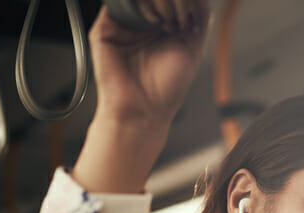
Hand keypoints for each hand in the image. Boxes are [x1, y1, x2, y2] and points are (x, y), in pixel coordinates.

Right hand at [72, 1, 209, 192]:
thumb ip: (199, 17)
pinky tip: (154, 23)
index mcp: (160, 23)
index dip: (185, 1)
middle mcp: (140, 21)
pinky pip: (118, 4)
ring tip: (168, 25)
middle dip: (175, 1)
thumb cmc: (168, 87)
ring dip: (160, 2)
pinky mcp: (105, 29)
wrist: (145, 110)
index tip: (192, 19)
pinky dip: (140, 6)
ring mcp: (122, 23)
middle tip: (180, 24)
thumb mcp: (193, 46)